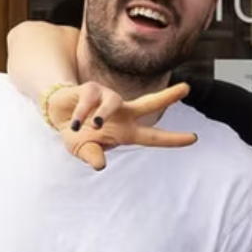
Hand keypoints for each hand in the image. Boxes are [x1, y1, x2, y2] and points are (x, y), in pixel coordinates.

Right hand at [45, 82, 196, 170]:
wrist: (57, 116)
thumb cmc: (78, 135)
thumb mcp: (83, 150)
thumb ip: (91, 156)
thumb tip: (100, 164)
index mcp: (126, 131)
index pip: (153, 136)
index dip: (172, 139)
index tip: (194, 138)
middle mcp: (122, 113)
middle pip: (149, 103)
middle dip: (167, 96)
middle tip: (187, 87)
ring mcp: (108, 98)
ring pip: (113, 103)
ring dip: (103, 114)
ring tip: (95, 125)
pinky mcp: (91, 89)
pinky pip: (89, 101)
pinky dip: (81, 114)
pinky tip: (75, 124)